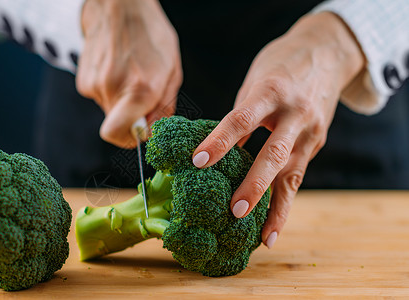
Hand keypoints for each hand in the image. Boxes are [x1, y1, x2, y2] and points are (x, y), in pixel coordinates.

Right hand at [76, 0, 181, 147]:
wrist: (118, 7)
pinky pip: (100, 98)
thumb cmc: (150, 35)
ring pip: (110, 112)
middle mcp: (113, 89)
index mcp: (140, 88)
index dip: (131, 138)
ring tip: (130, 75)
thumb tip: (151, 132)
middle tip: (142, 96)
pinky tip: (118, 69)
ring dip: (121, 101)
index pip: (120, 135)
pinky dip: (110, 90)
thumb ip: (164, 107)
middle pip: (118, 126)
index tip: (142, 128)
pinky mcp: (83, 81)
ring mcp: (94, 85)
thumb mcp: (172, 71)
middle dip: (131, 118)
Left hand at [192, 12, 364, 247]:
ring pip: (291, 173)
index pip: (241, 119)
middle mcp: (295, 113)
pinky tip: (271, 230)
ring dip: (274, 206)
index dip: (220, 141)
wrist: (327, 51)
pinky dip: (284, 205)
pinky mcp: (316, 144)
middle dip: (254, 184)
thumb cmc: (280, 66)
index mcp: (271, 91)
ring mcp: (310, 130)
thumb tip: (216, 152)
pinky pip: (297, 177)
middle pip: (274, 153)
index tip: (198, 161)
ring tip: (259, 235)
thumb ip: (240, 116)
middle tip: (235, 210)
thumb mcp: (256, 82)